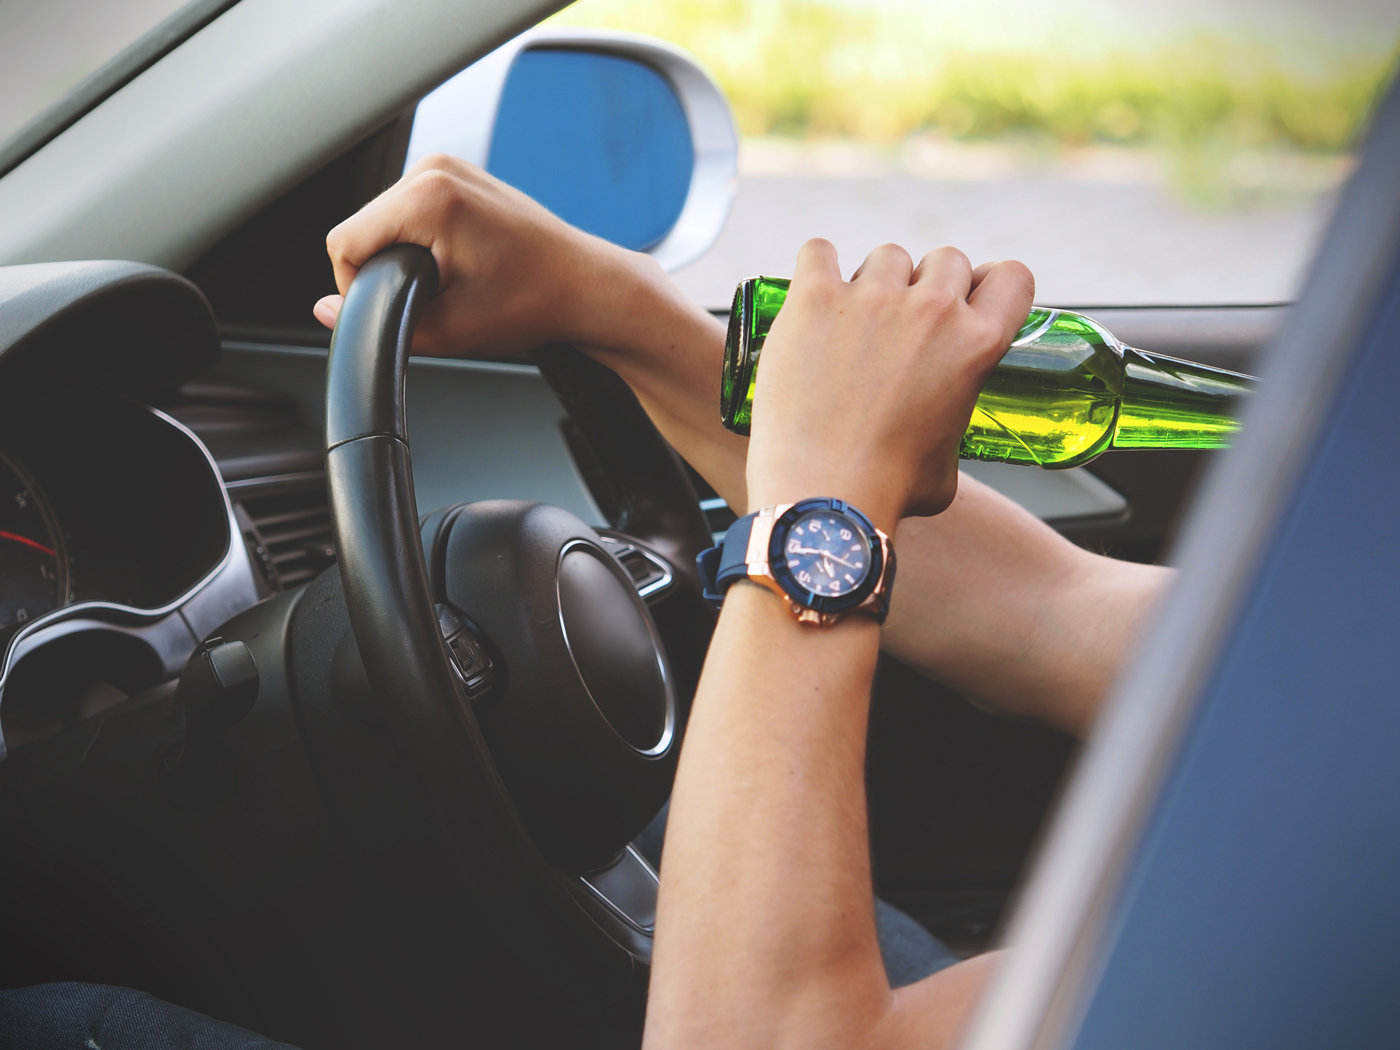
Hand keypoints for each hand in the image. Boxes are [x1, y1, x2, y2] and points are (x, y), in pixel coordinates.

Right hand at [314, 154, 654, 357]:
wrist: (585, 288)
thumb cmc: (533, 302)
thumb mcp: (447, 329)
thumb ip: (376, 323)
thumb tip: (326, 311)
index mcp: (428, 196)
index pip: (343, 242)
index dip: (355, 287)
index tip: (396, 308)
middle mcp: (435, 169)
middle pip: (362, 226)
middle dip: (383, 268)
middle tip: (435, 298)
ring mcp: (448, 166)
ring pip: (384, 219)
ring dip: (402, 254)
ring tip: (452, 280)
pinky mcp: (458, 174)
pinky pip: (410, 210)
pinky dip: (421, 239)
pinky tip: (458, 261)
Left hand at [744, 240, 1032, 532]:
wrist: (823, 493)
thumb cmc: (887, 490)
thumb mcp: (949, 461)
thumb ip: (951, 423)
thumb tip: (937, 430)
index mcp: (977, 345)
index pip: (1011, 276)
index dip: (988, 285)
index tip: (966, 300)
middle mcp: (932, 311)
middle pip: (946, 259)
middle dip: (927, 286)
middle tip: (900, 324)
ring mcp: (873, 298)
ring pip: (886, 256)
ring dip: (874, 280)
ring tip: (851, 323)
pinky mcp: (816, 298)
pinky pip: (819, 251)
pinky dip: (817, 267)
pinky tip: (813, 298)